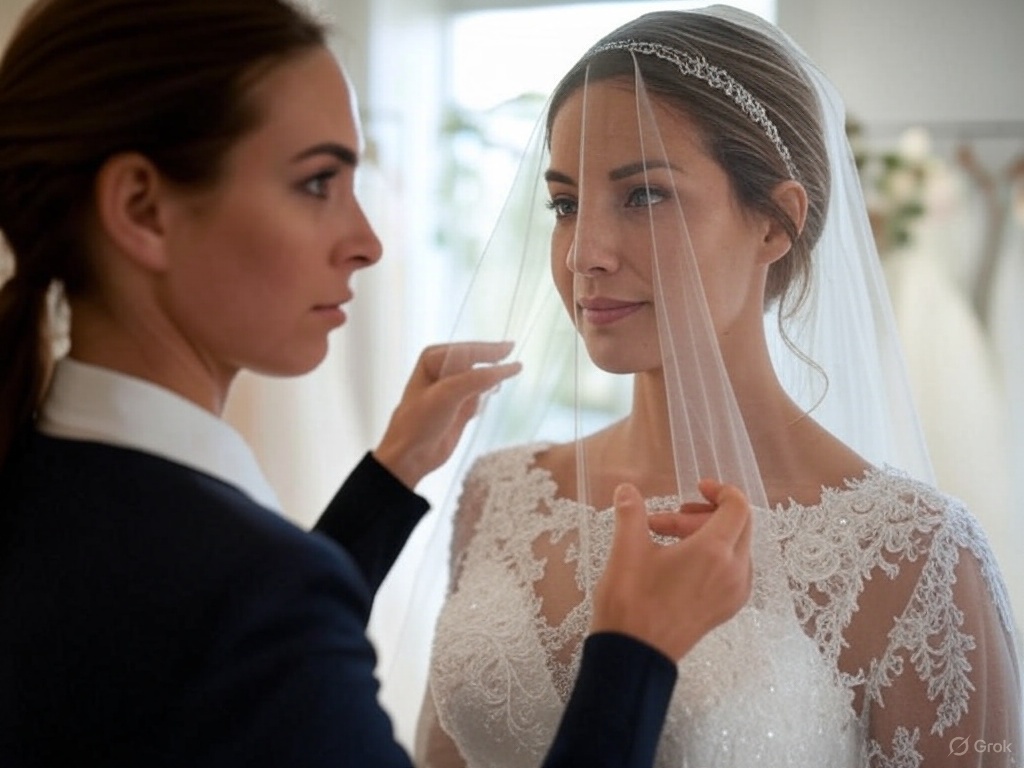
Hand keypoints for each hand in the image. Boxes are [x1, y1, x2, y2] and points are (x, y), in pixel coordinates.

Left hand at [372, 341, 520, 489]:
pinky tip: (495, 392)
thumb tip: (510, 367)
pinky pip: (480, 395)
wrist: (411, 455)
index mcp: (432, 359)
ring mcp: (451, 390)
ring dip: (491, 378)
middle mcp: (442, 371)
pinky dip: (487, 394)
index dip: (489, 349)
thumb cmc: (420, 421)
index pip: (468, 350)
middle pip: (475, 361)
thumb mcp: (448, 393)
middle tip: (513, 356)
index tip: (511, 349)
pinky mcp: (460, 408)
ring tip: (508, 373)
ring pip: (479, 378)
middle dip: (492, 360)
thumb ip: (478, 379)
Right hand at [590, 479, 751, 661]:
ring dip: (708, 535)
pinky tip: (681, 563)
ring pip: (736, 548)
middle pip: (740, 525)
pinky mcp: (727, 609)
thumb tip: (626, 489)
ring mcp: (734, 593)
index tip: (695, 487)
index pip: (738, 507)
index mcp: (714, 551)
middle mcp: (734, 571)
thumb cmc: (631, 600)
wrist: (634, 654)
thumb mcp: (627, 550)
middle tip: (668, 520)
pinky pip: (734, 569)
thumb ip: (631, 513)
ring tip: (667, 542)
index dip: (720, 490)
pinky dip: (714, 557)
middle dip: (705, 514)